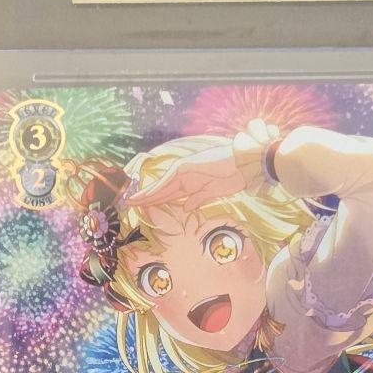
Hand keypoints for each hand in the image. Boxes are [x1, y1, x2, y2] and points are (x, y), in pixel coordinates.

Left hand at [125, 119, 279, 211]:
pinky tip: (145, 197)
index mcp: (191, 182)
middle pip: (160, 191)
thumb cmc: (232, 177)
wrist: (244, 164)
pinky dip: (156, 190)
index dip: (154, 201)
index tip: (141, 208)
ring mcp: (184, 170)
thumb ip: (197, 200)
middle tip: (128, 204)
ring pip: (160, 186)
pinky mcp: (185, 167)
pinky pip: (167, 182)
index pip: (168, 194)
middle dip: (145, 198)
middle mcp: (184, 176)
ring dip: (145, 194)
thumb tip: (185, 208)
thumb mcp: (212, 193)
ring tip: (130, 202)